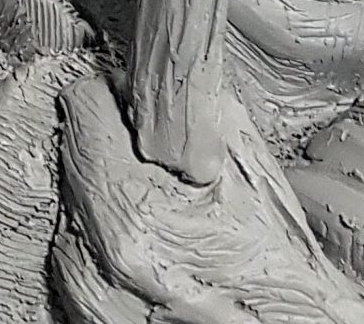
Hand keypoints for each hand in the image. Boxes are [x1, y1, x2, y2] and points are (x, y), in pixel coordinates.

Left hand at [53, 71, 363, 323]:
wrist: (290, 323)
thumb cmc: (275, 252)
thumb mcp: (240, 154)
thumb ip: (182, 101)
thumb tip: (145, 66)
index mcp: (131, 212)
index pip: (84, 104)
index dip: (123, 94)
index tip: (147, 107)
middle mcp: (99, 264)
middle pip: (76, 154)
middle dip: (114, 144)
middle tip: (165, 162)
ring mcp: (92, 300)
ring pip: (73, 203)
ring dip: (107, 192)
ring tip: (163, 206)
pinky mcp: (90, 319)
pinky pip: (76, 254)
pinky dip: (103, 239)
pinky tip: (150, 241)